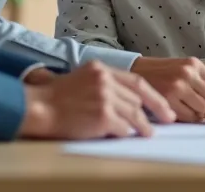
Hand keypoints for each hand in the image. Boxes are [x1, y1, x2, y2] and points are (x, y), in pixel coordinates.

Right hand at [18, 61, 175, 139]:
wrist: (39, 107)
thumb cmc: (58, 98)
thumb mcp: (83, 79)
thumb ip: (106, 85)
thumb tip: (130, 102)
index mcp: (102, 69)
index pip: (137, 82)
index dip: (154, 96)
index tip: (165, 108)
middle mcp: (105, 80)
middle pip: (137, 98)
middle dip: (149, 112)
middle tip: (162, 122)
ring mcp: (105, 98)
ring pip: (134, 114)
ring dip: (142, 126)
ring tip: (148, 133)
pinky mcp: (102, 116)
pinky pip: (123, 128)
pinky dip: (125, 133)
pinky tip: (124, 136)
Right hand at [130, 57, 204, 123]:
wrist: (137, 71)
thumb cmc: (164, 72)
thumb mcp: (184, 68)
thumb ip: (203, 80)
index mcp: (194, 64)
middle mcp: (187, 73)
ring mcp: (177, 86)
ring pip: (202, 109)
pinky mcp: (168, 99)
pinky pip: (189, 116)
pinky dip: (194, 120)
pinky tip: (193, 118)